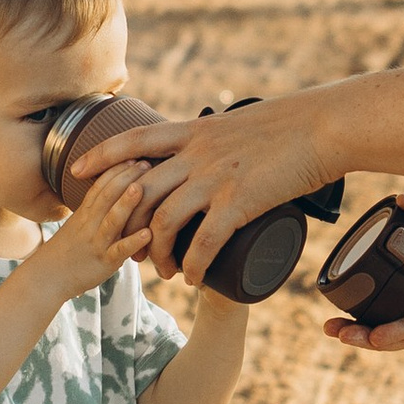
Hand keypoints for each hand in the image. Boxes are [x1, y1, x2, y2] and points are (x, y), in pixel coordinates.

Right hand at [42, 155, 155, 296]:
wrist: (44, 278)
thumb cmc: (67, 251)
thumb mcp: (78, 224)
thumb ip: (97, 208)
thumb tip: (117, 190)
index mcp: (84, 213)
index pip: (99, 184)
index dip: (115, 168)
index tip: (133, 153)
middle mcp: (89, 224)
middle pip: (106, 195)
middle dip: (126, 177)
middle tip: (146, 162)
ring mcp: (96, 243)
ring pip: (112, 220)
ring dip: (127, 203)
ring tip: (142, 186)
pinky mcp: (103, 263)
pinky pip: (119, 251)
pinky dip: (133, 242)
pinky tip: (149, 234)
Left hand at [71, 93, 337, 286]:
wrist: (326, 126)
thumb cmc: (293, 124)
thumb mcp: (242, 123)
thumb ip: (221, 140)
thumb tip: (216, 152)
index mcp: (194, 131)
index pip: (134, 140)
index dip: (102, 156)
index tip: (78, 171)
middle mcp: (197, 154)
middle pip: (141, 191)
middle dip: (127, 224)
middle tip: (129, 249)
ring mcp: (216, 178)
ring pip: (165, 222)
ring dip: (158, 253)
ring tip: (163, 273)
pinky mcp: (240, 202)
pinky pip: (204, 242)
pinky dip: (192, 265)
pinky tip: (192, 279)